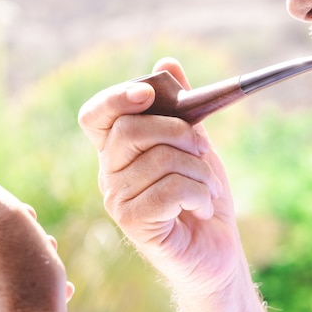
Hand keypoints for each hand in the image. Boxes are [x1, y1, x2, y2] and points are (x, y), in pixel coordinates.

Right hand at [78, 58, 243, 295]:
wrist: (216, 249)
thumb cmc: (202, 195)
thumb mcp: (196, 145)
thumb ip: (181, 109)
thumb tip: (166, 63)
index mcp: (119, 150)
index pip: (95, 116)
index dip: (115, 97)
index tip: (149, 93)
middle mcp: (109, 172)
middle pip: (130, 130)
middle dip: (179, 132)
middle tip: (203, 150)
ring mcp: (117, 199)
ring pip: (159, 159)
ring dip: (199, 171)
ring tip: (208, 189)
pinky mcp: (133, 223)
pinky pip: (170, 190)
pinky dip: (199, 194)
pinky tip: (201, 209)